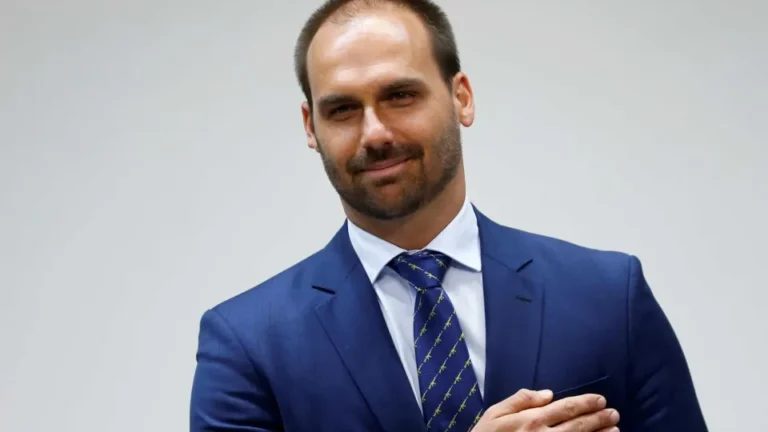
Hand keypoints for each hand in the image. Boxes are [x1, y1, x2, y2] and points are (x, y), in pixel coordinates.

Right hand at [471, 389, 619, 431]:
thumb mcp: (494, 413)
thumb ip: (520, 400)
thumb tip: (547, 394)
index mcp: (531, 419)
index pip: (565, 408)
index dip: (585, 404)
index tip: (600, 400)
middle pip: (578, 426)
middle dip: (599, 419)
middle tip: (614, 414)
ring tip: (616, 431)